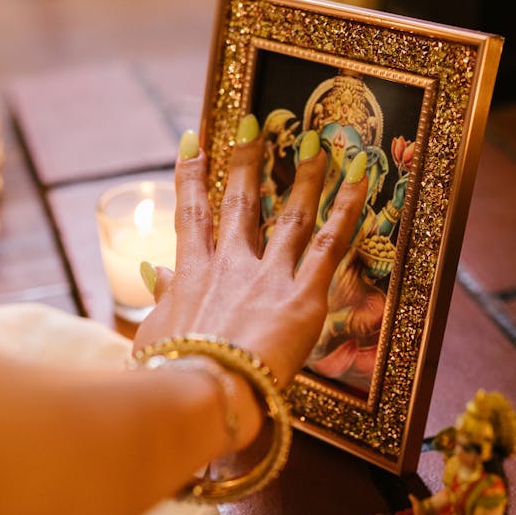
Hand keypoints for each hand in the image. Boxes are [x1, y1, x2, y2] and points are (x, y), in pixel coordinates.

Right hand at [133, 122, 367, 387]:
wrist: (202, 392)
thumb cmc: (173, 373)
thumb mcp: (155, 335)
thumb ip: (163, 299)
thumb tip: (158, 273)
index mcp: (192, 275)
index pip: (191, 214)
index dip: (191, 175)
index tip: (194, 141)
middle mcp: (231, 265)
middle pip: (242, 202)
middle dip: (248, 159)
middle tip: (255, 123)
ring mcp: (269, 276)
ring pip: (291, 215)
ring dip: (305, 177)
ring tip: (317, 143)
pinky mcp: (303, 295)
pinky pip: (330, 244)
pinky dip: (347, 208)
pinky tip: (361, 178)